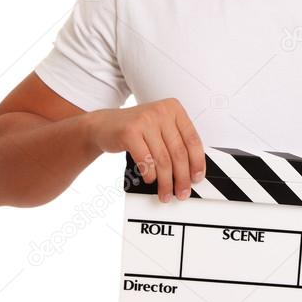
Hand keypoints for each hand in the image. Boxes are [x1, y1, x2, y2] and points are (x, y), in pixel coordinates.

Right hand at [89, 98, 204, 202]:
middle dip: (182, 177)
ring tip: (165, 193)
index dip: (197, 162)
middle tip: (182, 192)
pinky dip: (150, 175)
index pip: (192, 139)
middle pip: (179, 152)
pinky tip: (150, 180)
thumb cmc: (135, 129)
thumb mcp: (159, 128)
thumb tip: (191, 170)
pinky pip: (145, 161)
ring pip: (163, 159)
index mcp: (173, 108)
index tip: (197, 177)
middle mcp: (161, 111)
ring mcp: (145, 120)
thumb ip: (176, 142)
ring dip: (166, 182)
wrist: (103, 125)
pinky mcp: (129, 132)